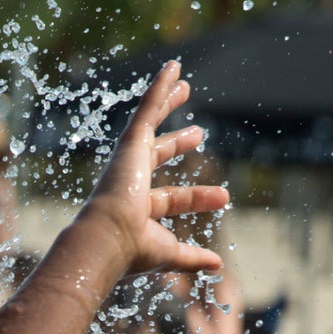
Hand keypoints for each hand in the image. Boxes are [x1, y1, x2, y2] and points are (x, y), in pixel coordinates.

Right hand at [82, 61, 229, 274]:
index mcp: (138, 209)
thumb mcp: (170, 254)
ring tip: (184, 85)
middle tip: (197, 134)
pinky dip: (160, 86)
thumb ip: (192, 258)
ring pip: (151, 123)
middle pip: (160, 155)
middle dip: (178, 143)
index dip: (200, 197)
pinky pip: (147, 107)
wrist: (108, 238)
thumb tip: (218, 266)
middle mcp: (131, 181)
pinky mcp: (131, 143)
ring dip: (167, 103)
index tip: (224, 197)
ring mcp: (130, 159)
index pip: (174, 199)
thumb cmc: (133, 250)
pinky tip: (174, 67)